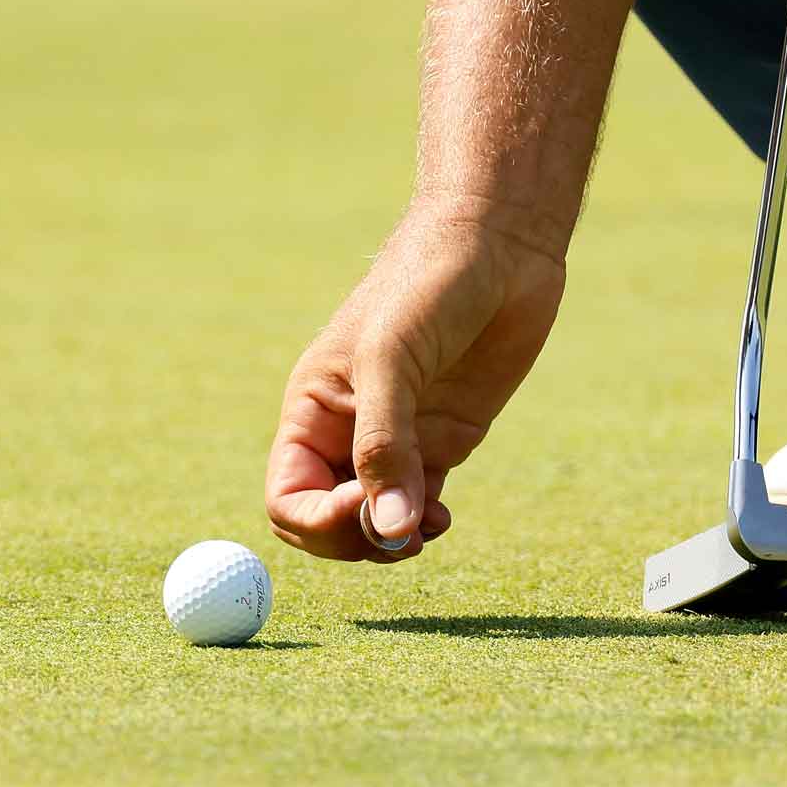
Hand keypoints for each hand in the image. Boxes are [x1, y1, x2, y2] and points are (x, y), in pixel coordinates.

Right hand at [265, 211, 565, 560]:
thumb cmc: (427, 283)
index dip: (316, 521)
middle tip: (401, 536)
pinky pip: (419, 505)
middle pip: (327, 520)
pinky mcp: (443, 441)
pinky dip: (423, 525)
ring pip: (377, 519)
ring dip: (395, 540)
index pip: (288, 495)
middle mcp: (348, 431)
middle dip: (355, 539)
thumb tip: (386, 531)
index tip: (360, 509)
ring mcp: (399, 439)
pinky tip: (442, 518)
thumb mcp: (391, 359)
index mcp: (313, 409)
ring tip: (428, 528)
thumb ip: (385, 446)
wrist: (498, 246)